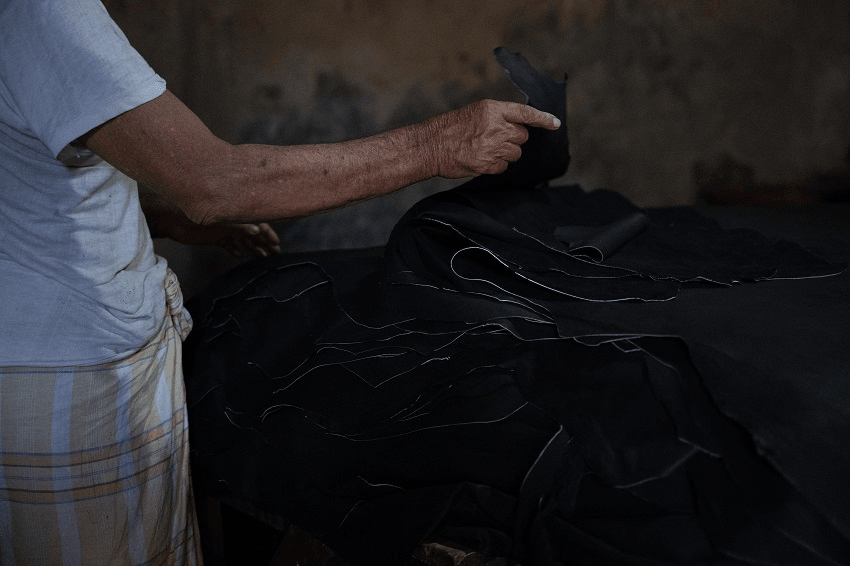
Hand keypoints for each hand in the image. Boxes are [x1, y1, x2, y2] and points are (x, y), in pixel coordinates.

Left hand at [168, 220, 281, 258]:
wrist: (168, 218)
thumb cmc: (190, 215)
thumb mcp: (217, 219)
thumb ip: (239, 225)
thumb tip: (259, 231)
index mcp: (235, 214)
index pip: (258, 224)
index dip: (269, 235)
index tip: (277, 245)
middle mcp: (232, 221)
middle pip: (253, 233)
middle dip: (265, 242)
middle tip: (275, 254)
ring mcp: (223, 229)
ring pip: (243, 240)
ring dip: (253, 248)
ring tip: (263, 257)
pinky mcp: (214, 237)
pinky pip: (229, 245)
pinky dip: (235, 250)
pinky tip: (239, 256)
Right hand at [427, 99, 560, 177]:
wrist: (431, 145)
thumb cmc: (450, 128)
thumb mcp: (475, 113)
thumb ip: (497, 118)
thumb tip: (515, 129)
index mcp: (492, 109)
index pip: (524, 113)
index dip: (542, 119)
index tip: (555, 124)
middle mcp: (495, 127)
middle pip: (522, 137)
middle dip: (514, 140)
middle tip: (496, 140)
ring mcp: (492, 147)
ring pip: (515, 154)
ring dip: (505, 154)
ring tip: (485, 150)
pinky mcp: (488, 164)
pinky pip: (503, 167)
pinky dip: (495, 166)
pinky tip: (481, 160)